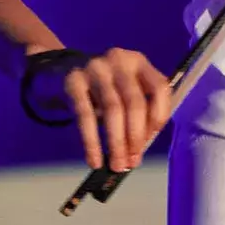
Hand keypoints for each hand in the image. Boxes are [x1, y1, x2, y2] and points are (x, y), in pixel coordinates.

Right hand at [26, 46, 170, 172]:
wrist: (65, 70)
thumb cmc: (105, 87)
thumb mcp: (127, 89)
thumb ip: (140, 111)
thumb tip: (139, 150)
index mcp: (139, 61)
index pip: (159, 88)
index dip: (159, 116)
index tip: (151, 140)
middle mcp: (119, 60)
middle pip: (134, 102)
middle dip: (135, 137)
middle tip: (132, 161)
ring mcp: (95, 68)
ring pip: (112, 110)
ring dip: (116, 143)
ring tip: (117, 164)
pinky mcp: (74, 81)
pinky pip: (85, 116)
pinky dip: (91, 142)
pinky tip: (94, 160)